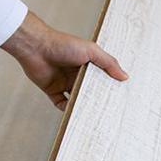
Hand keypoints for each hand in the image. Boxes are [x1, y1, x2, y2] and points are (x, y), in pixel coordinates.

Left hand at [2, 11, 127, 109]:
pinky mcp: (53, 90)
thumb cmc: (62, 44)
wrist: (36, 47)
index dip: (110, 87)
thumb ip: (108, 63)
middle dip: (98, 100)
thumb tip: (124, 76)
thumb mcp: (91, 50)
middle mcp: (77, 75)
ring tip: (94, 116)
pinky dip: (67, 110)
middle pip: (90, 91)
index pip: (102, 78)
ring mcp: (65, 83)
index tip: (119, 98)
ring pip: (77, 99)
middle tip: (109, 111)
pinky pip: (61, 103)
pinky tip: (75, 114)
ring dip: (83, 106)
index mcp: (87, 64)